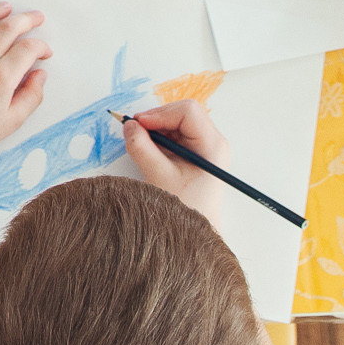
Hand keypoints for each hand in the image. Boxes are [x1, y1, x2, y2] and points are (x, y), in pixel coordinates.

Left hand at [0, 2, 50, 161]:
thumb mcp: (12, 121)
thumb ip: (32, 96)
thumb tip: (40, 75)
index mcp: (1, 77)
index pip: (28, 49)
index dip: (41, 47)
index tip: (44, 52)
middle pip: (9, 28)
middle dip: (27, 19)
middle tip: (36, 17)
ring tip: (6, 7)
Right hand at [122, 99, 229, 229]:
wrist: (196, 232)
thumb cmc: (184, 208)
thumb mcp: (159, 176)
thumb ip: (141, 148)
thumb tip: (129, 126)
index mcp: (213, 146)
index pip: (187, 112)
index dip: (160, 114)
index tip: (138, 123)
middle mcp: (214, 142)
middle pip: (183, 113)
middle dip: (157, 119)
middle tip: (135, 131)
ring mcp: (207, 146)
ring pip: (178, 122)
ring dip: (157, 128)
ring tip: (143, 144)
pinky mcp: (197, 151)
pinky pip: (177, 133)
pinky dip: (160, 136)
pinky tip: (151, 150)